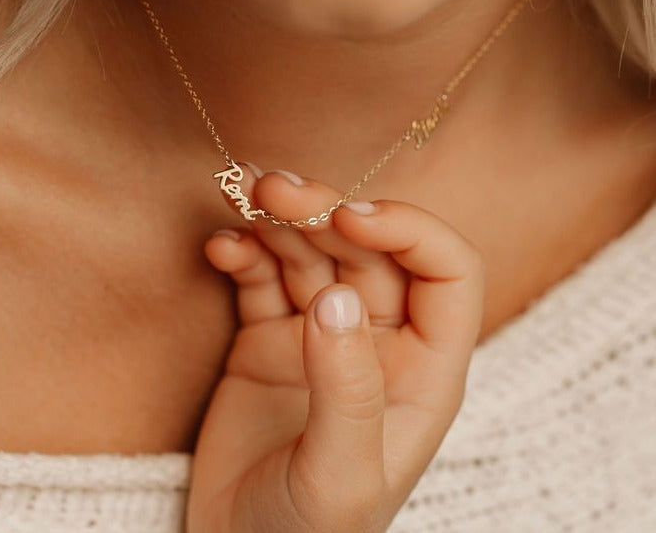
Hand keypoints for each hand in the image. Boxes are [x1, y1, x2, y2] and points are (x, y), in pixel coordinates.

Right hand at [187, 164, 483, 532]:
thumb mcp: (341, 479)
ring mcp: (322, 335)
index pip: (447, 272)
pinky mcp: (270, 337)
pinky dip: (243, 255)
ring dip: (281, 220)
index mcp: (425, 371)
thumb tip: (337, 301)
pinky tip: (222, 247)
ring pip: (313, 255)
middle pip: (367, 250)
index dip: (409, 230)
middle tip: (274, 189)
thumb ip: (349, 390)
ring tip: (245, 195)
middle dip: (325, 211)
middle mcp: (379, 341)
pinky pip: (261, 280)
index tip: (350, 216)